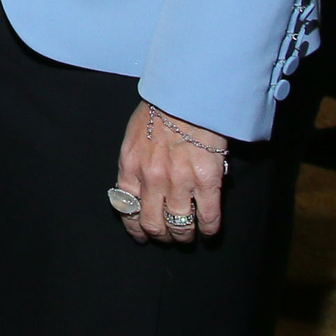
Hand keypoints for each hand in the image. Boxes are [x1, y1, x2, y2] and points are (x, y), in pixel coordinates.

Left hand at [113, 100, 225, 245]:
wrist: (185, 98)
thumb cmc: (158, 113)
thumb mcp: (133, 139)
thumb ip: (135, 166)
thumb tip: (140, 190)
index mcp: (130, 167)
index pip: (126, 209)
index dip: (135, 228)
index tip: (142, 235)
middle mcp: (152, 179)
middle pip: (153, 224)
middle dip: (161, 236)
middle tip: (168, 237)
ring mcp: (180, 182)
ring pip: (180, 226)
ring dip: (184, 236)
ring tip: (187, 235)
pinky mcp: (206, 182)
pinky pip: (207, 217)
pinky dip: (208, 230)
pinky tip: (208, 231)